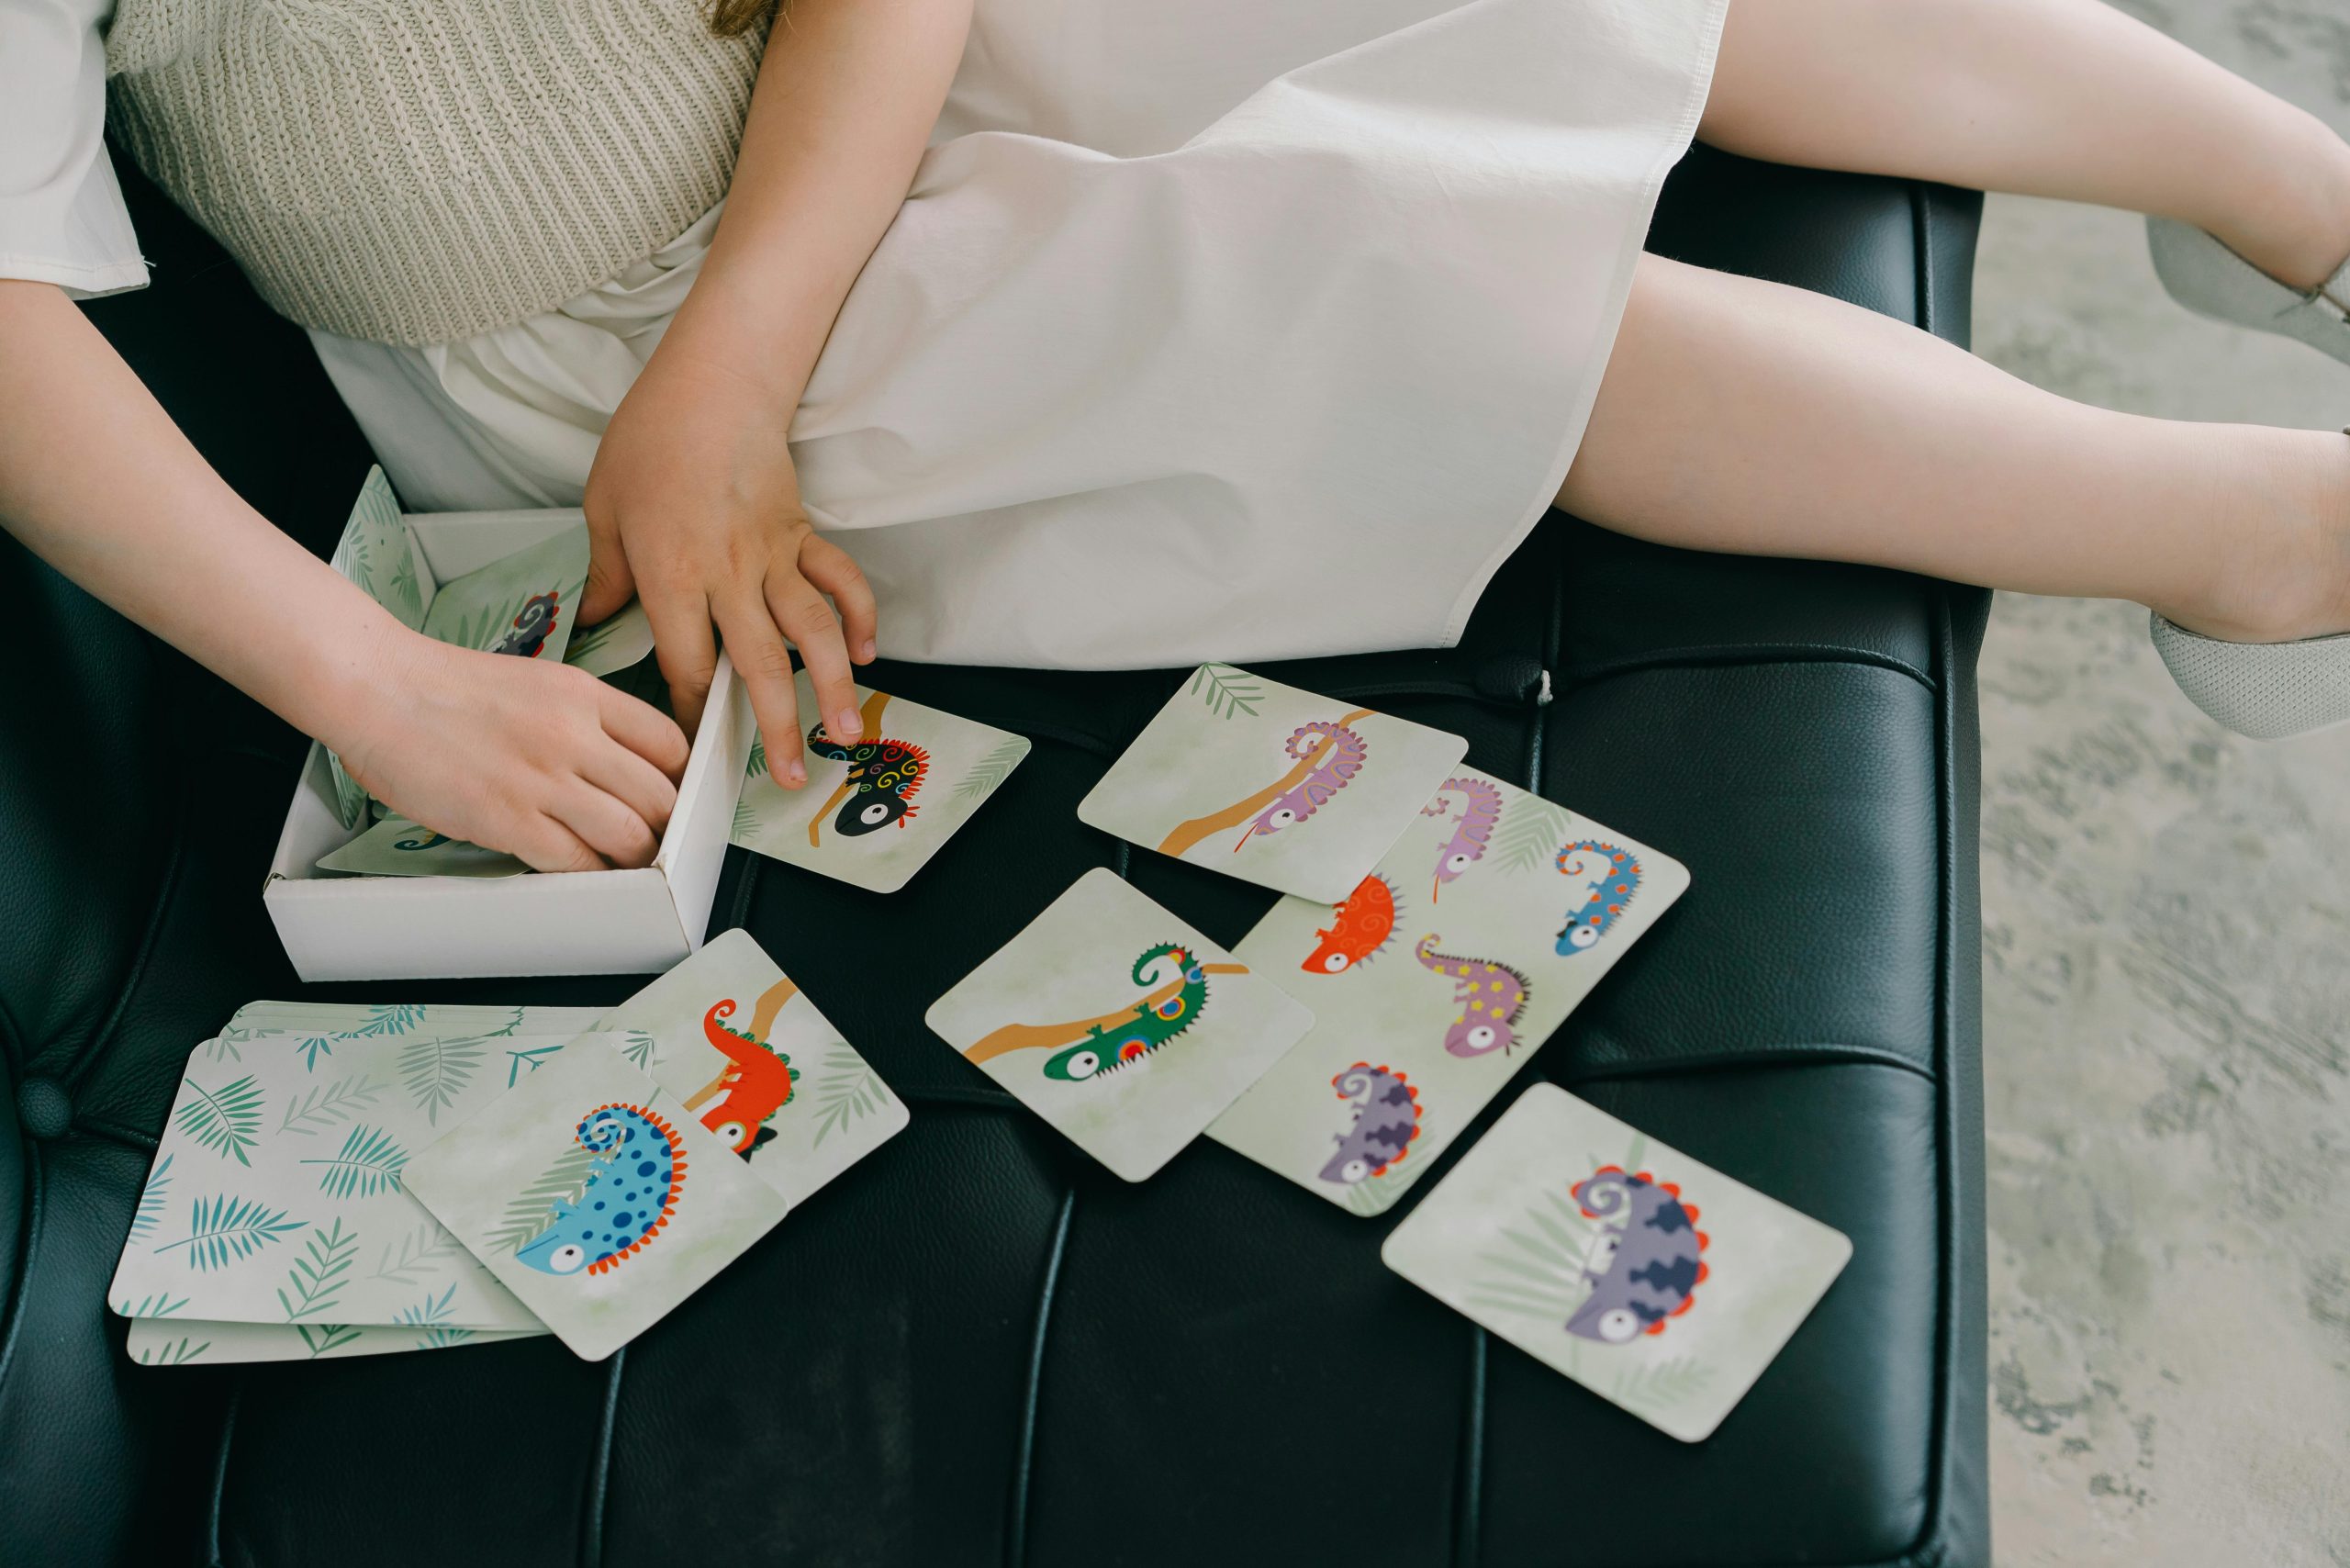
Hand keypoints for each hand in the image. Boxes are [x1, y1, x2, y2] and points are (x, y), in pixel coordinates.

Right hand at [333, 628, 690, 872]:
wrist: (379, 688)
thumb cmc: (445, 686)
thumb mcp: (537, 681)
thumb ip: (583, 717)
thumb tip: (618, 763)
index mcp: (585, 695)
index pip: (669, 744)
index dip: (676, 779)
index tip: (669, 796)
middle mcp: (575, 736)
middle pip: (660, 796)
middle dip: (663, 825)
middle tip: (654, 838)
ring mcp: (544, 779)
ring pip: (630, 834)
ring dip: (634, 857)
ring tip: (624, 861)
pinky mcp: (509, 818)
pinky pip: (575, 861)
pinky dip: (588, 873)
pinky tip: (582, 871)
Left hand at [580, 348, 876, 787]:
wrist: (714, 383)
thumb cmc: (651, 440)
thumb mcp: (604, 506)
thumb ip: (605, 573)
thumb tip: (592, 621)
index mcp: (672, 574)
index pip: (684, 663)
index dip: (690, 713)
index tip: (692, 748)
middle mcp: (728, 575)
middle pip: (756, 665)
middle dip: (774, 727)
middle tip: (786, 778)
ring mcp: (773, 556)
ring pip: (809, 633)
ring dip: (829, 688)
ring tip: (844, 735)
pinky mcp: (802, 535)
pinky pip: (840, 581)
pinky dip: (858, 617)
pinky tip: (863, 654)